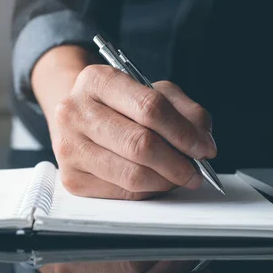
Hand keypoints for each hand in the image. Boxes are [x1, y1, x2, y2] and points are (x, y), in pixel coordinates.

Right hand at [50, 65, 216, 199]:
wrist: (76, 117)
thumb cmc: (117, 105)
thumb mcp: (151, 91)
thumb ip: (183, 109)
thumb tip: (202, 140)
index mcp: (97, 80)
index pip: (150, 108)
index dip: (183, 133)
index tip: (204, 148)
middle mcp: (75, 112)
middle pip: (140, 144)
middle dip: (177, 163)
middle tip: (195, 171)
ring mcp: (69, 147)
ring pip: (131, 174)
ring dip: (165, 181)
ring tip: (177, 177)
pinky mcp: (71, 178)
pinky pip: (121, 192)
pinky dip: (146, 191)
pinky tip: (154, 182)